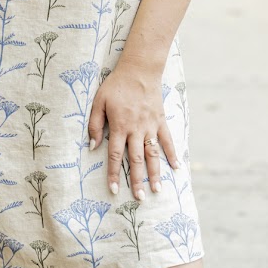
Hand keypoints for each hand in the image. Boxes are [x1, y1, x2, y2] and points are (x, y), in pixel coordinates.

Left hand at [87, 62, 179, 200]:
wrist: (139, 69)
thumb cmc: (116, 85)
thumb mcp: (99, 101)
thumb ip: (95, 124)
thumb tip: (92, 146)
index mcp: (120, 126)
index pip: (116, 155)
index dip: (114, 174)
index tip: (113, 189)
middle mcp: (136, 129)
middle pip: (137, 159)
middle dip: (137, 180)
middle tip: (139, 198)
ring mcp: (150, 126)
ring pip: (153, 154)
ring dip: (155, 173)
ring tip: (156, 190)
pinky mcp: (161, 120)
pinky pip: (168, 140)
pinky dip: (172, 154)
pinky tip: (176, 168)